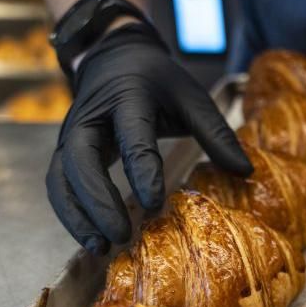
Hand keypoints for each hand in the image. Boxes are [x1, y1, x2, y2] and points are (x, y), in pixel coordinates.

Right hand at [46, 23, 251, 254]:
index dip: (142, 171)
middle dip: (99, 201)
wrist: (113, 58)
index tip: (155, 204)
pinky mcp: (64, 152)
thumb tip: (246, 172)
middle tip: (122, 235)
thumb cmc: (158, 81)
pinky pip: (58, 186)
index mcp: (128, 99)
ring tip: (102, 248)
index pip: (132, 137)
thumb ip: (217, 133)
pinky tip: (93, 240)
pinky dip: (71, 215)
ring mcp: (70, 135)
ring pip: (61, 178)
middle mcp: (90, 117)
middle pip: (81, 160)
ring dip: (77, 215)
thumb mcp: (191, 96)